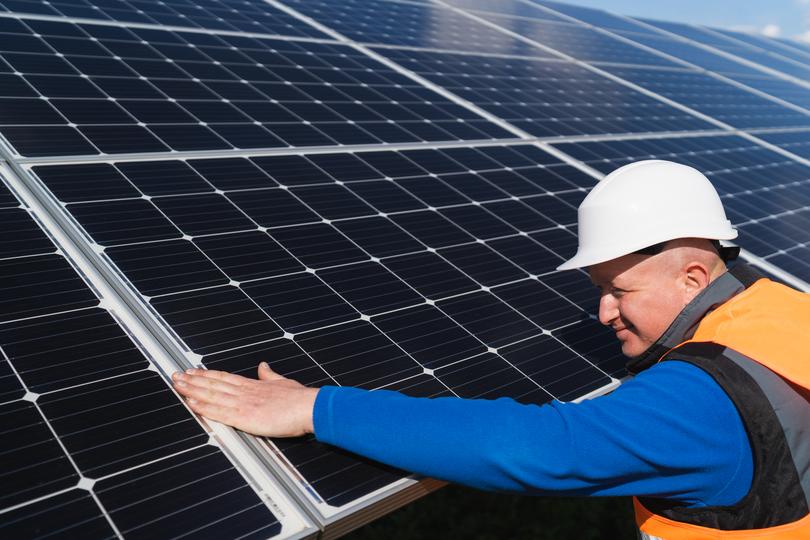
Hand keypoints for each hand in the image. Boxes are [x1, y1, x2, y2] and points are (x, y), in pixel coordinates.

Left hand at [171, 362, 318, 437]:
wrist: (310, 407)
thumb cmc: (301, 399)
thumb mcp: (284, 382)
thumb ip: (270, 375)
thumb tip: (263, 366)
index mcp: (254, 385)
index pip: (224, 378)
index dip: (206, 375)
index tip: (191, 371)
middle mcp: (246, 392)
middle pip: (214, 384)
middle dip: (193, 380)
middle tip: (175, 375)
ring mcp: (244, 404)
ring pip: (213, 395)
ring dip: (193, 390)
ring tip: (178, 385)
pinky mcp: (246, 418)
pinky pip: (220, 412)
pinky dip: (205, 407)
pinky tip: (192, 403)